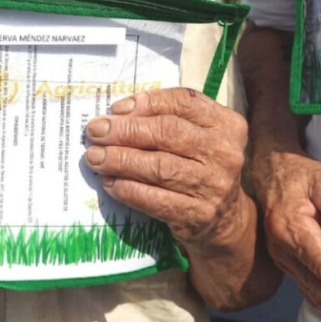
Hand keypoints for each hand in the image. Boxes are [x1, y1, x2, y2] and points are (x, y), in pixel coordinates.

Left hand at [83, 88, 247, 249]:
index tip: (116, 109)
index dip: (146, 102)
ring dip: (119, 160)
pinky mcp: (197, 214)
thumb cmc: (198, 165)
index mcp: (226, 124)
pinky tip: (109, 182)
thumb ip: (166, 118)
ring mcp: (214, 185)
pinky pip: (153, 199)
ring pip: (158, 166)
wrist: (223, 219)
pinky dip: (126, 189)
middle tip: (95, 131)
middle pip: (167, 133)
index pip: (183, 102)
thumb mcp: (195, 135)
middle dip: (125, 130)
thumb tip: (118, 113)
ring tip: (94, 157)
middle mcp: (224, 153)